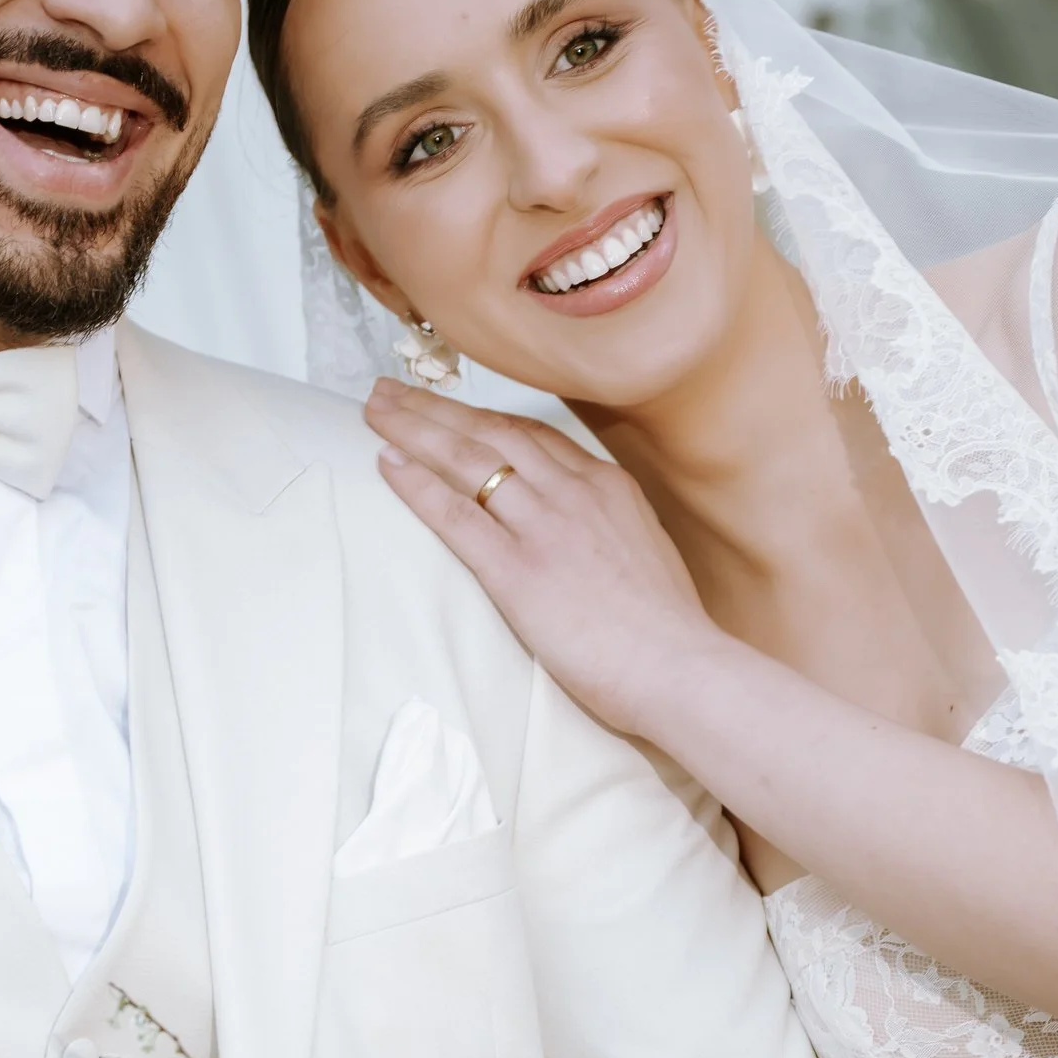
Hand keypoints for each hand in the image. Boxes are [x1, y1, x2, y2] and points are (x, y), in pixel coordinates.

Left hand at [365, 380, 717, 741]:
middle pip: (491, 432)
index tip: (450, 407)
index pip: (532, 435)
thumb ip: (611, 530)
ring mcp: (544, 527)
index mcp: (607, 486)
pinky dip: (416, 484)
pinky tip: (387, 464)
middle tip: (388, 390)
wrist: (681, 668)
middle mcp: (573, 492)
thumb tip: (590, 536)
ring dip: (414, 429)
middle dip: (435, 408)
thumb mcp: (646, 553)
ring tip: (375, 411)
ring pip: (467, 459)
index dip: (482, 416)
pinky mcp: (517, 571)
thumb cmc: (669, 630)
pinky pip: (455, 514)